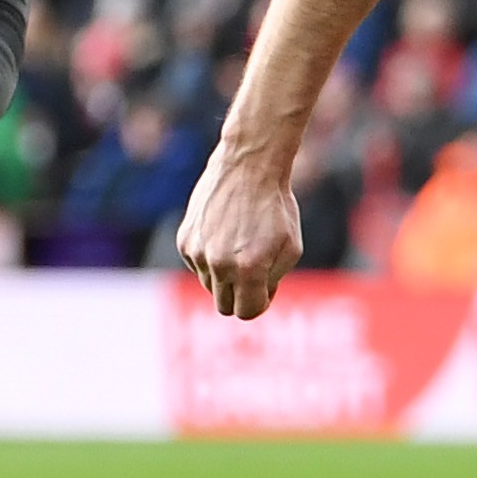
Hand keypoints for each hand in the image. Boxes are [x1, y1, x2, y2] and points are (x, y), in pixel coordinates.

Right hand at [176, 149, 306, 317]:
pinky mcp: (185, 240)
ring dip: (224, 275)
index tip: (264, 289)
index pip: (248, 312)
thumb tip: (257, 299)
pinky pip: (197, 265)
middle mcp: (219, 264)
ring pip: (209, 285)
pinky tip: (223, 233)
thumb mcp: (290, 247)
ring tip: (239, 245)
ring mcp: (198, 253)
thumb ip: (274, 280)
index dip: (260, 303)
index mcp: (249, 269)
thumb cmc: (276, 206)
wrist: (249, 165)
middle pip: (225, 306)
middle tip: (252, 271)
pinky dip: (209, 258)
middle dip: (240, 294)